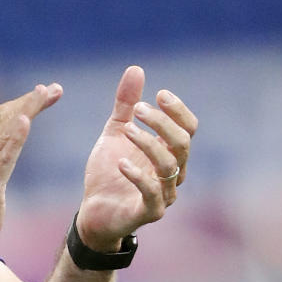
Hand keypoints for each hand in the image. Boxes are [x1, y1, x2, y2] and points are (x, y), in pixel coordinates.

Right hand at [0, 81, 62, 268]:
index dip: (21, 101)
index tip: (44, 91)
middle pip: (2, 119)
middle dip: (29, 102)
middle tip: (54, 89)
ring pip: (4, 133)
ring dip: (28, 111)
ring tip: (48, 96)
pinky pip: (3, 159)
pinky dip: (14, 139)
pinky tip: (26, 121)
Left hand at [77, 65, 196, 250]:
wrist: (92, 211)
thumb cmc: (108, 173)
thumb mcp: (115, 133)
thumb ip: (125, 105)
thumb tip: (136, 68)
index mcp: (169, 153)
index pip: (188, 128)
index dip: (177, 110)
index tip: (158, 94)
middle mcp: (173, 173)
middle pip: (182, 143)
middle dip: (161, 123)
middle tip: (137, 110)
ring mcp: (164, 194)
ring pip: (170, 165)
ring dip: (149, 144)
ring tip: (126, 131)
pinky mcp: (149, 213)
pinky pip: (152, 194)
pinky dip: (139, 176)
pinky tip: (121, 163)